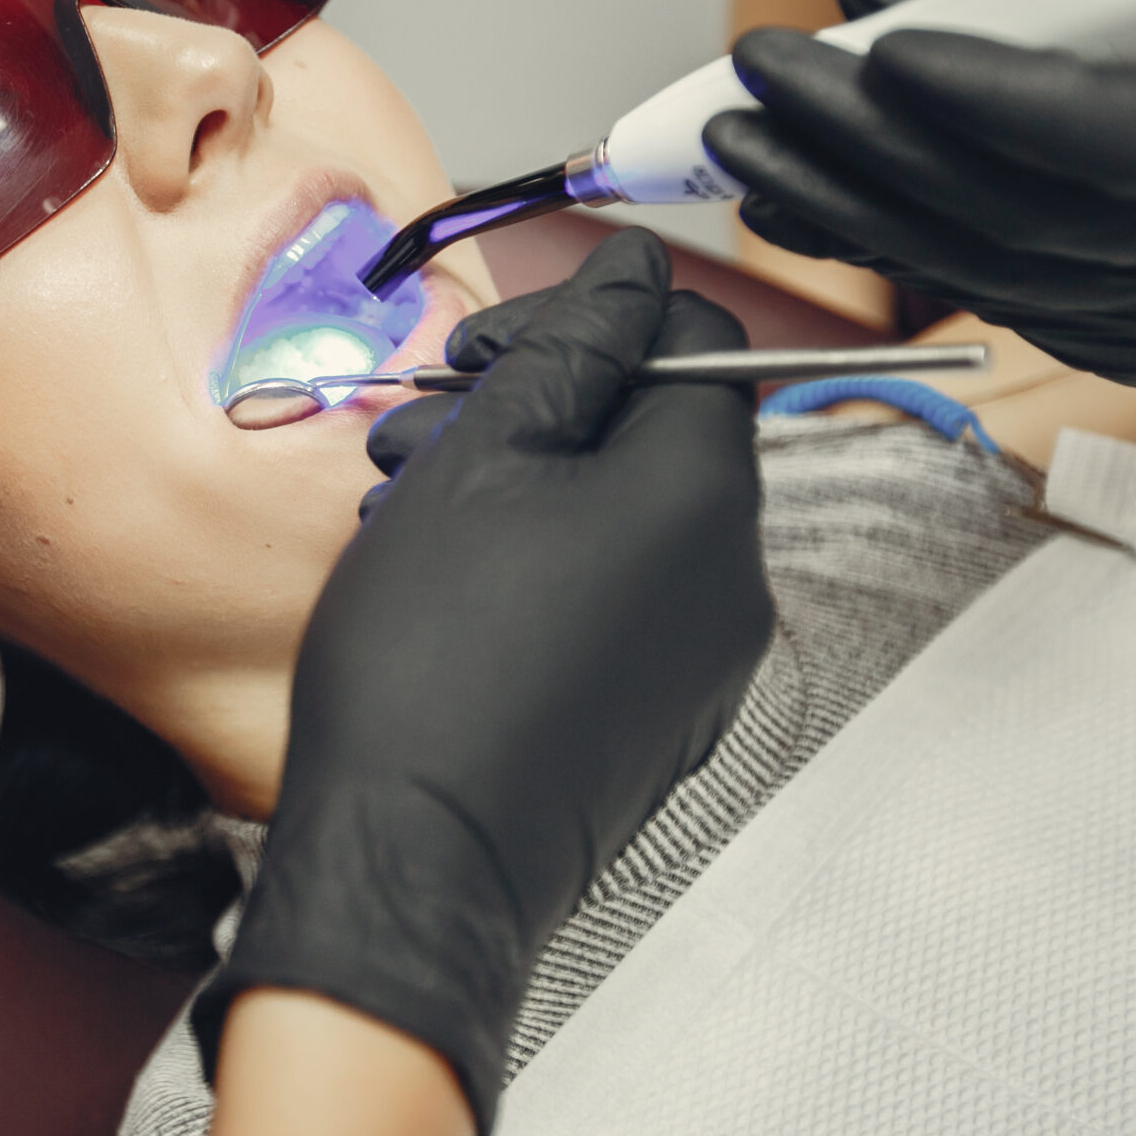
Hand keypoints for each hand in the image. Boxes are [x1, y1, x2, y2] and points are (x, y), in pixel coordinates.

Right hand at [194, 231, 773, 1135]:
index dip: (588, 320)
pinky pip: (613, 601)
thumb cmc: (432, 668)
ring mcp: (701, 662)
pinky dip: (535, 566)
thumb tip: (634, 271)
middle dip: (532, 406)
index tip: (491, 345)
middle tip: (424, 422)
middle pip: (651, 432)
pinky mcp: (658, 720)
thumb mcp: (481, 464)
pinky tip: (440, 583)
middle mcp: (731, 580)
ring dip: (518, 486)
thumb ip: (570, 351)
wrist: (413, 864)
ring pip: (620, 519)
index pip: (697, 341)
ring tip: (405, 505)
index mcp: (703, 497)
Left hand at [702, 0, 1135, 384]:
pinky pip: (963, 294)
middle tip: (757, 74)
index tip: (882, 50)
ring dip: (833, 200)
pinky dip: (867, 245)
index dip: (987, 97)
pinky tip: (787, 206)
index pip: (1099, 135)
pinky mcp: (1102, 353)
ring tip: (742, 141)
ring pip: (959, 265)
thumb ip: (1047, 2)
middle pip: (996, 206)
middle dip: (859, 138)